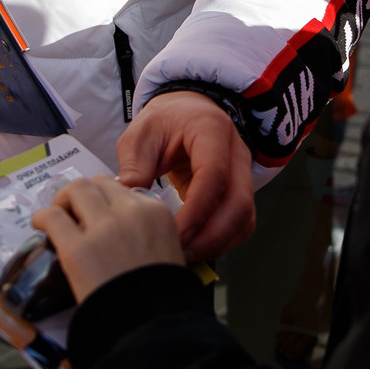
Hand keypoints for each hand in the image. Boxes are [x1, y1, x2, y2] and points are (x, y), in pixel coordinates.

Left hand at [32, 175, 184, 301]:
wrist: (152, 326)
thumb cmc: (161, 298)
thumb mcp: (168, 253)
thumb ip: (148, 232)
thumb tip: (124, 229)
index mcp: (156, 213)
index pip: (122, 189)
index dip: (105, 200)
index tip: (96, 212)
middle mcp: (130, 213)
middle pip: (97, 184)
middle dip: (82, 195)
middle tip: (73, 212)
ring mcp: (103, 229)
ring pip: (76, 190)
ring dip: (62, 200)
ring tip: (57, 216)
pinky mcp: (77, 249)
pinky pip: (53, 217)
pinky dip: (42, 218)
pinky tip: (40, 226)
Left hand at [114, 91, 255, 259]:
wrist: (185, 112)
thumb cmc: (163, 121)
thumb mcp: (141, 135)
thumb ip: (135, 166)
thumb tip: (125, 198)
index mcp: (212, 131)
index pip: (214, 174)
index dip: (197, 209)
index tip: (174, 233)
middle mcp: (236, 153)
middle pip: (239, 203)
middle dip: (212, 236)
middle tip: (181, 253)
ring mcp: (242, 174)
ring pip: (244, 217)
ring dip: (218, 242)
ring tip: (185, 256)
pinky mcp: (238, 192)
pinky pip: (239, 223)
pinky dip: (221, 241)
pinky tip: (195, 249)